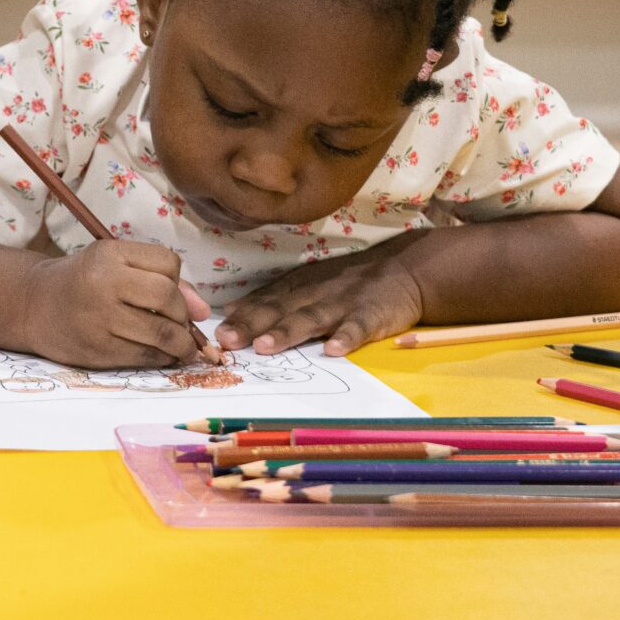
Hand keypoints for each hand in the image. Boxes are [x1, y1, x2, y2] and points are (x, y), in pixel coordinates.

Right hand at [25, 239, 214, 368]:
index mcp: (110, 254)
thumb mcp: (115, 264)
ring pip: (161, 334)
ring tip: (183, 347)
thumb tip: (203, 311)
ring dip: (181, 344)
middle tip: (181, 324)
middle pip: (167, 298)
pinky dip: (162, 358)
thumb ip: (161, 279)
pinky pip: (145, 357)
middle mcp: (104, 283)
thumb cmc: (83, 281)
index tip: (171, 293)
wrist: (33, 305)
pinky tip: (160, 354)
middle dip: (182, 315)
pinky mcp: (98, 350)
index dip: (178, 281)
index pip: (168, 264)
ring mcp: (100, 319)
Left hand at [219, 244, 425, 357]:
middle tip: (226, 340)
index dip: (239, 316)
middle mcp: (316, 292)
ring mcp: (344, 302)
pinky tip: (334, 351)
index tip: (214, 332)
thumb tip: (231, 311)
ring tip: (265, 346)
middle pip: (280, 309)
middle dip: (251, 324)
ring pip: (312, 318)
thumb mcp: (310, 282)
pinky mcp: (372, 314)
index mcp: (299, 286)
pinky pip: (358, 327)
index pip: (264, 301)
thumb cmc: (350, 281)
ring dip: (288, 331)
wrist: (405, 269)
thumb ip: (274, 297)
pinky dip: (346, 337)